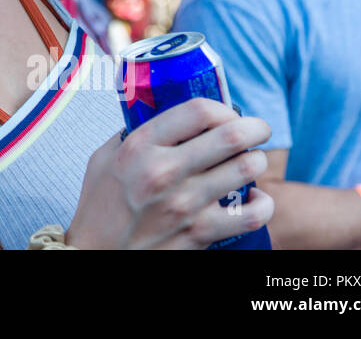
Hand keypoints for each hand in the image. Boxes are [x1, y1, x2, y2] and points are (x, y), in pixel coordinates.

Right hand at [65, 98, 274, 248]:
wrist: (97, 251)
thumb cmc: (101, 204)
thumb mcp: (106, 156)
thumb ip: (135, 134)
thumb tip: (168, 117)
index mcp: (141, 146)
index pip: (198, 111)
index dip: (222, 107)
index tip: (227, 114)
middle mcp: (165, 171)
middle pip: (230, 136)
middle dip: (255, 128)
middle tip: (258, 130)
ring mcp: (185, 204)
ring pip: (246, 169)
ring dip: (256, 161)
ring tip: (251, 161)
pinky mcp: (199, 233)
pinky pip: (251, 215)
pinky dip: (262, 204)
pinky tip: (255, 199)